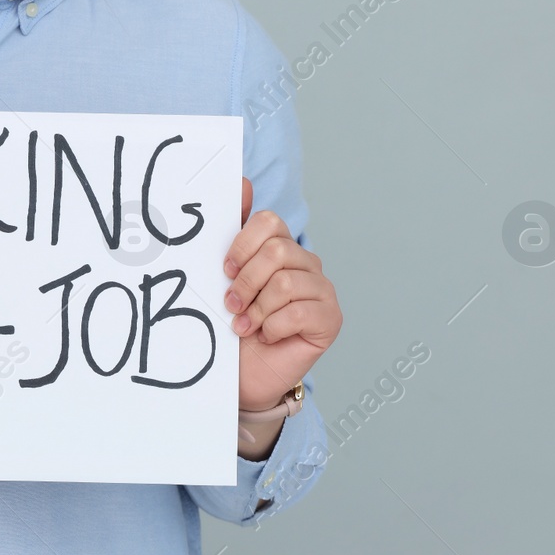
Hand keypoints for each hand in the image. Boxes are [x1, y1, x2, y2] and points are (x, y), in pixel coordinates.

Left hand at [225, 177, 340, 411]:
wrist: (242, 373)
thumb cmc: (232, 322)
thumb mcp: (224, 276)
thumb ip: (233, 231)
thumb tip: (241, 181)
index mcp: (280, 246)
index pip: (268, 221)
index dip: (242, 244)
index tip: (224, 270)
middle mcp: (305, 263)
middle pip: (277, 251)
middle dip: (246, 281)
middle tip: (231, 304)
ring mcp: (322, 291)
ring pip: (287, 282)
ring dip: (257, 308)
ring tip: (244, 325)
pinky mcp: (330, 319)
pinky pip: (299, 312)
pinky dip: (273, 327)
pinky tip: (266, 336)